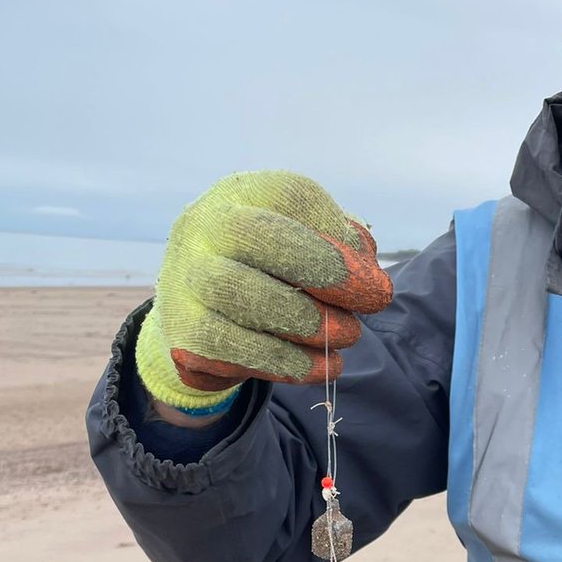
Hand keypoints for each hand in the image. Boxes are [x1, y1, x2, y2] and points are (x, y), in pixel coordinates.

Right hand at [135, 171, 392, 411]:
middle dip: (325, 270)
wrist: (202, 314)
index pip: (291, 196)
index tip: (376, 277)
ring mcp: (187, 277)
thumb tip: (366, 269)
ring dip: (309, 322)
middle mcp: (205, 226)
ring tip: (348, 336)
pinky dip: (289, 361)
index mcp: (243, 194)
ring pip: (245, 295)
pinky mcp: (185, 331)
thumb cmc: (272, 270)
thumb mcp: (307, 245)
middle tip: (374, 301)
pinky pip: (236, 347)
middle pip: (261, 235)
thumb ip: (341, 245)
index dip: (339, 235)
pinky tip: (324, 366)